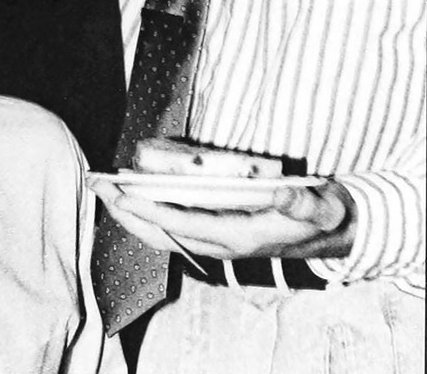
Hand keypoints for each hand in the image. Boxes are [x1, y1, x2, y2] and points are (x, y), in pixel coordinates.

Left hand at [87, 175, 355, 260]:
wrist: (332, 232)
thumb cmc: (323, 213)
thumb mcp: (321, 206)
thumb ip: (303, 203)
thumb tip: (285, 192)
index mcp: (241, 236)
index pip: (185, 225)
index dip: (152, 210)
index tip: (123, 193)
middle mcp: (222, 244)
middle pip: (164, 233)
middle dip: (127, 212)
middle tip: (97, 186)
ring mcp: (217, 242)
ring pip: (164, 233)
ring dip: (132, 214)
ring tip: (104, 190)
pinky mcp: (216, 234)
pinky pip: (174, 229)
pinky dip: (148, 215)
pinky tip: (133, 200)